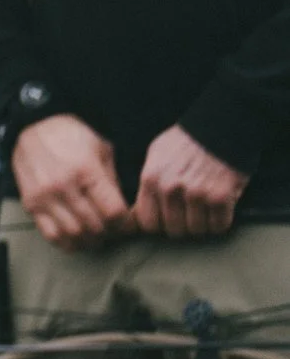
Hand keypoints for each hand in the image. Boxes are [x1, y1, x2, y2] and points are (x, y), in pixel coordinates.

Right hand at [11, 114, 131, 249]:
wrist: (32, 125)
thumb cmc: (72, 136)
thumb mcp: (101, 149)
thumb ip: (112, 181)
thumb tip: (122, 211)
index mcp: (86, 171)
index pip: (114, 213)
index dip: (127, 224)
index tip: (128, 224)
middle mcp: (64, 186)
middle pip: (96, 227)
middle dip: (110, 233)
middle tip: (114, 230)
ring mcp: (45, 197)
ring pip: (74, 235)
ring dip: (90, 240)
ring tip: (96, 235)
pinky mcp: (30, 204)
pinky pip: (51, 235)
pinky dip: (67, 242)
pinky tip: (76, 237)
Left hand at [131, 125, 246, 238]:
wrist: (220, 127)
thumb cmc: (186, 142)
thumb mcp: (156, 155)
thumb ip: (148, 183)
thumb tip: (137, 212)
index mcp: (151, 179)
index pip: (147, 222)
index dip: (158, 225)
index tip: (165, 221)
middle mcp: (170, 189)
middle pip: (173, 231)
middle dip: (182, 225)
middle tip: (189, 213)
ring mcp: (196, 194)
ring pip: (197, 231)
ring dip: (203, 224)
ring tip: (204, 207)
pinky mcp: (220, 198)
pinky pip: (219, 225)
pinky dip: (221, 221)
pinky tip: (219, 207)